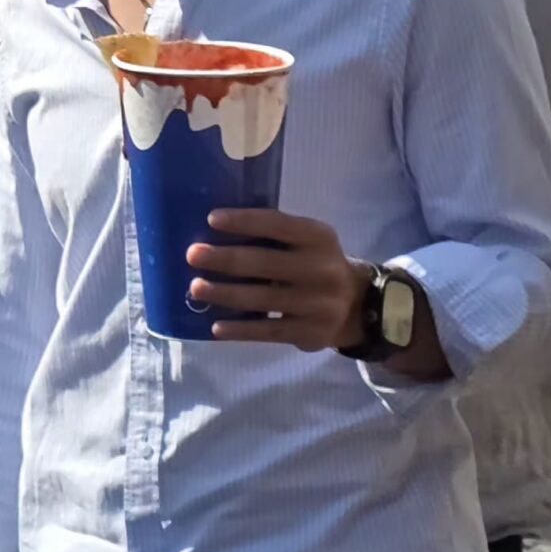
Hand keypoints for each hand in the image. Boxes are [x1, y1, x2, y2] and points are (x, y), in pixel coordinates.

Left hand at [186, 210, 369, 350]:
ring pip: (261, 299)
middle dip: (225, 258)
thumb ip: (276, 235)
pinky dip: (240, 330)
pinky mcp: (309, 332)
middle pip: (264, 263)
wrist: (357, 305)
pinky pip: (268, 331)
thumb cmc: (316, 263)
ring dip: (224, 294)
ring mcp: (316, 303)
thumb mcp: (309, 241)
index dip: (245, 221)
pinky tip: (216, 327)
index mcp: (317, 237)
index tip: (211, 219)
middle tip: (193, 254)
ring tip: (196, 288)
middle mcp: (320, 269)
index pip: (278, 224)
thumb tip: (217, 233)